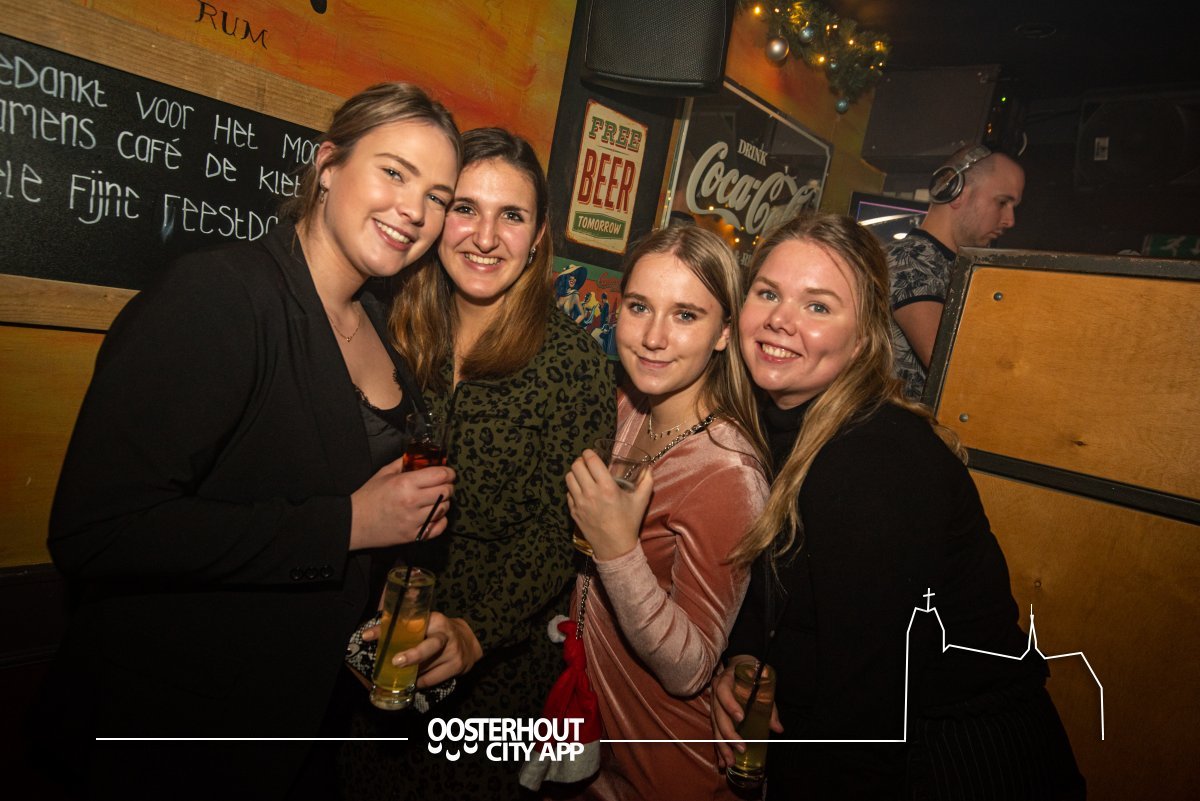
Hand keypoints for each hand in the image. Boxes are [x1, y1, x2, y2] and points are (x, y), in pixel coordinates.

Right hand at [349, 459, 453, 549]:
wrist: (354, 522)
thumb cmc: (368, 496)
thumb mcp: (384, 473)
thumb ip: (404, 462)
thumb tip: (421, 455)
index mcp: (405, 483)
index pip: (440, 475)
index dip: (448, 472)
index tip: (448, 473)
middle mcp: (412, 501)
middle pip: (446, 491)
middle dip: (448, 486)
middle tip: (443, 485)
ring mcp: (413, 520)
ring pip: (444, 508)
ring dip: (444, 503)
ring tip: (435, 500)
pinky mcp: (413, 535)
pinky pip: (439, 527)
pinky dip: (440, 521)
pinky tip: (433, 516)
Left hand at [362, 612, 481, 686]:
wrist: (470, 641)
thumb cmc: (439, 632)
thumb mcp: (426, 624)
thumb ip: (404, 627)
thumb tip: (370, 636)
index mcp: (434, 620)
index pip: (409, 623)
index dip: (387, 630)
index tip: (367, 636)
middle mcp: (445, 635)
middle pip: (429, 647)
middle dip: (413, 655)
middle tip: (396, 662)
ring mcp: (452, 652)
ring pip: (426, 667)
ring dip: (411, 672)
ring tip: (402, 673)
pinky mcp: (456, 667)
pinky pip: (431, 679)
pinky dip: (419, 682)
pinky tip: (414, 680)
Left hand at [565, 448, 652, 561]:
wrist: (615, 547)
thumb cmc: (629, 522)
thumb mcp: (641, 501)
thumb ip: (647, 481)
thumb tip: (649, 467)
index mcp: (607, 487)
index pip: (591, 461)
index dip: (589, 453)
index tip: (592, 454)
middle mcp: (590, 493)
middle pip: (576, 466)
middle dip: (581, 461)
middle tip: (587, 463)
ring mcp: (579, 503)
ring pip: (569, 478)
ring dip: (575, 473)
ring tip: (582, 475)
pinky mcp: (573, 511)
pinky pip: (568, 493)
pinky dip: (573, 488)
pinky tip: (581, 491)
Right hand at [711, 656, 783, 769]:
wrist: (739, 665)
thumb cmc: (752, 673)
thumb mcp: (763, 684)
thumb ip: (770, 706)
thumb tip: (777, 728)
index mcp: (726, 680)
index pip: (723, 691)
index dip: (730, 704)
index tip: (741, 718)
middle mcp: (715, 692)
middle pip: (717, 714)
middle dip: (728, 734)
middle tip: (741, 748)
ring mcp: (713, 704)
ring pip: (714, 726)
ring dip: (722, 745)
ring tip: (729, 762)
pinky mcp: (715, 714)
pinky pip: (715, 731)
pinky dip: (719, 747)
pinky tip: (721, 761)